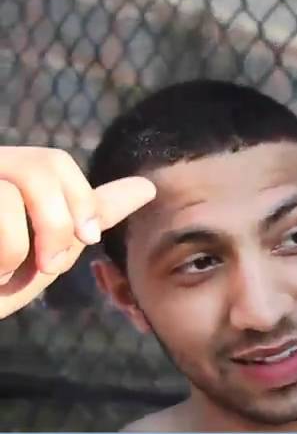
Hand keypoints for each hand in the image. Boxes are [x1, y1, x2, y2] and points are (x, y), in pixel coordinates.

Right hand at [0, 146, 155, 319]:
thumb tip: (145, 188)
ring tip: (0, 272)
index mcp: (3, 172)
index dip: (78, 200)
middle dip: (58, 222)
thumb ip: (89, 214)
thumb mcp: (49, 246)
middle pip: (38, 165)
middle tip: (50, 264)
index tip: (86, 239)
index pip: (54, 161)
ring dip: (16, 248)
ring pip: (6, 195)